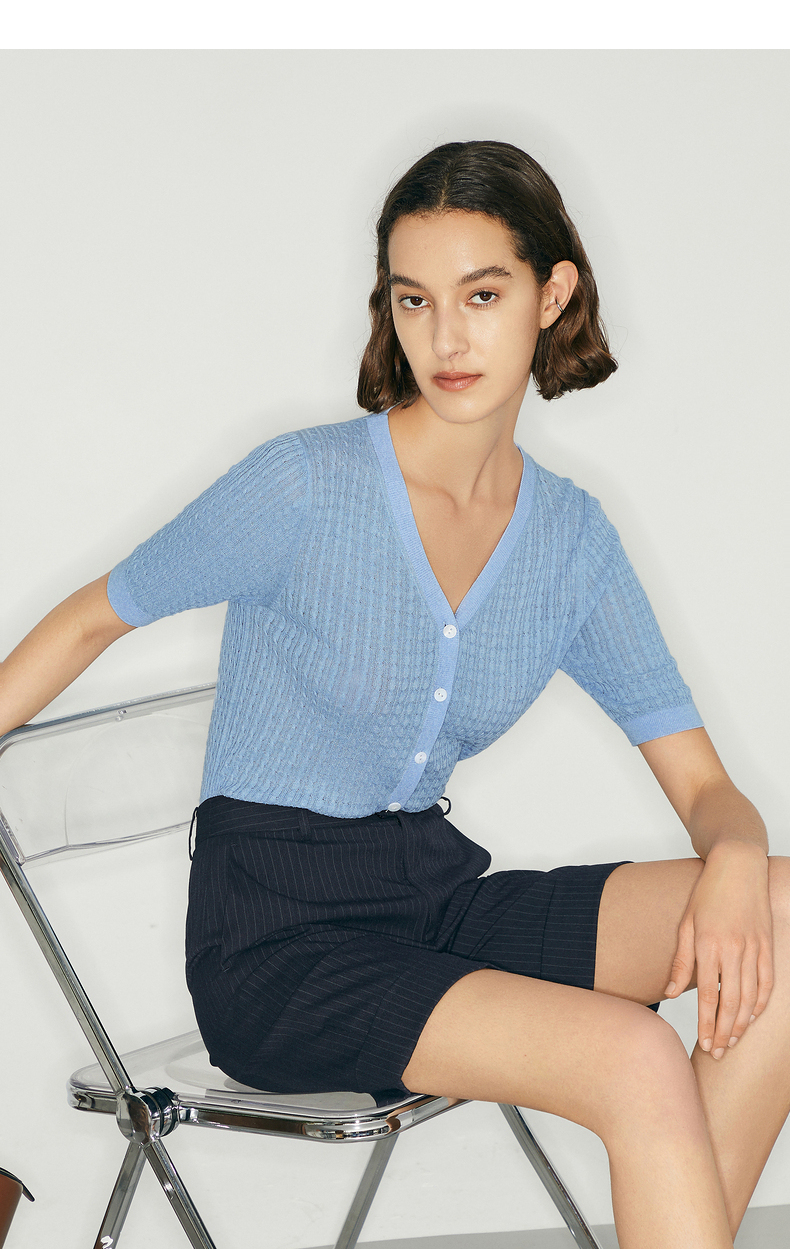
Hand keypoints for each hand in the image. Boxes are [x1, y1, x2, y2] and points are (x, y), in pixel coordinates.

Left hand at [664, 841, 772, 1057]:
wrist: (737, 867)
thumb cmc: (707, 894)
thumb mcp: (685, 924)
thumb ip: (680, 961)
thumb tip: (671, 993)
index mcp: (708, 945)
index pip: (709, 996)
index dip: (707, 1024)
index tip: (704, 1044)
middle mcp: (733, 949)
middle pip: (731, 1003)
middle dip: (724, 1032)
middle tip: (718, 1053)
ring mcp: (754, 947)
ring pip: (751, 996)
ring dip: (742, 1023)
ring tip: (733, 1042)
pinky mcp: (767, 944)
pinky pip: (767, 981)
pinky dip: (761, 1003)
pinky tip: (752, 1018)